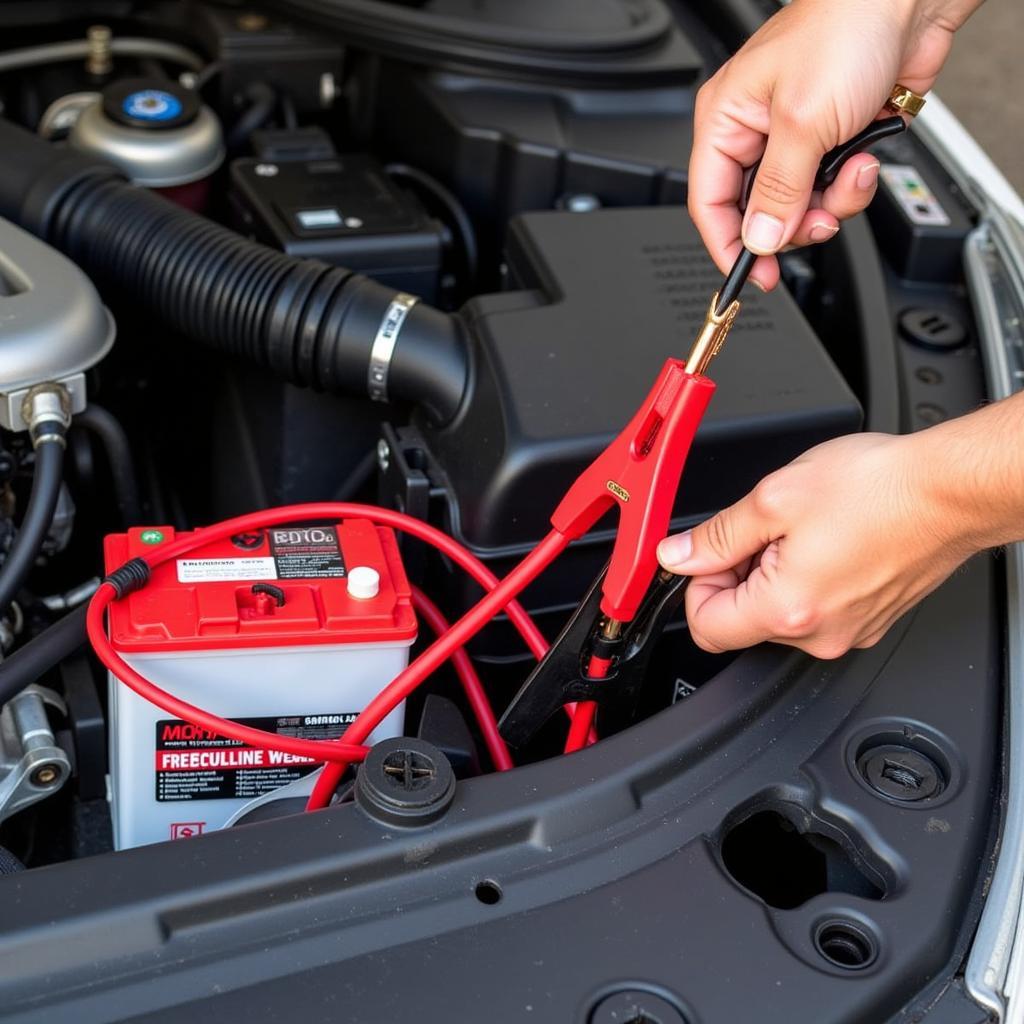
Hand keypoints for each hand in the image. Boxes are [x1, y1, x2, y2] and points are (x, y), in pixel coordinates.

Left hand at [656, 432, 979, 658]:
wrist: (951, 490)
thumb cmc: (879, 488)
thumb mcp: (774, 498)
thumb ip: (715, 536)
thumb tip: (677, 556)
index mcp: (787, 610)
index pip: (704, 628)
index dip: (697, 584)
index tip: (712, 552)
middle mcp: (818, 635)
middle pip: (740, 622)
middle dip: (737, 575)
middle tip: (765, 530)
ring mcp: (847, 632)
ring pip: (777, 615)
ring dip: (772, 575)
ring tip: (802, 531)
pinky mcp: (867, 621)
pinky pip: (813, 610)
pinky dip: (805, 579)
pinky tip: (826, 541)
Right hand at [689, 0, 980, 290]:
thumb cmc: (846, 25)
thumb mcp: (803, 122)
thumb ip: (778, 191)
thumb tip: (759, 241)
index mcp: (725, 120)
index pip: (710, 204)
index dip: (729, 246)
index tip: (752, 277)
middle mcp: (756, 132)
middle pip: (757, 214)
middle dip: (793, 223)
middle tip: (816, 221)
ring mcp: (797, 139)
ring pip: (799, 208)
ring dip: (832, 202)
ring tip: (851, 171)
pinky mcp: (833, 141)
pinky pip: (832, 190)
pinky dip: (852, 185)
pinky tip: (865, 157)